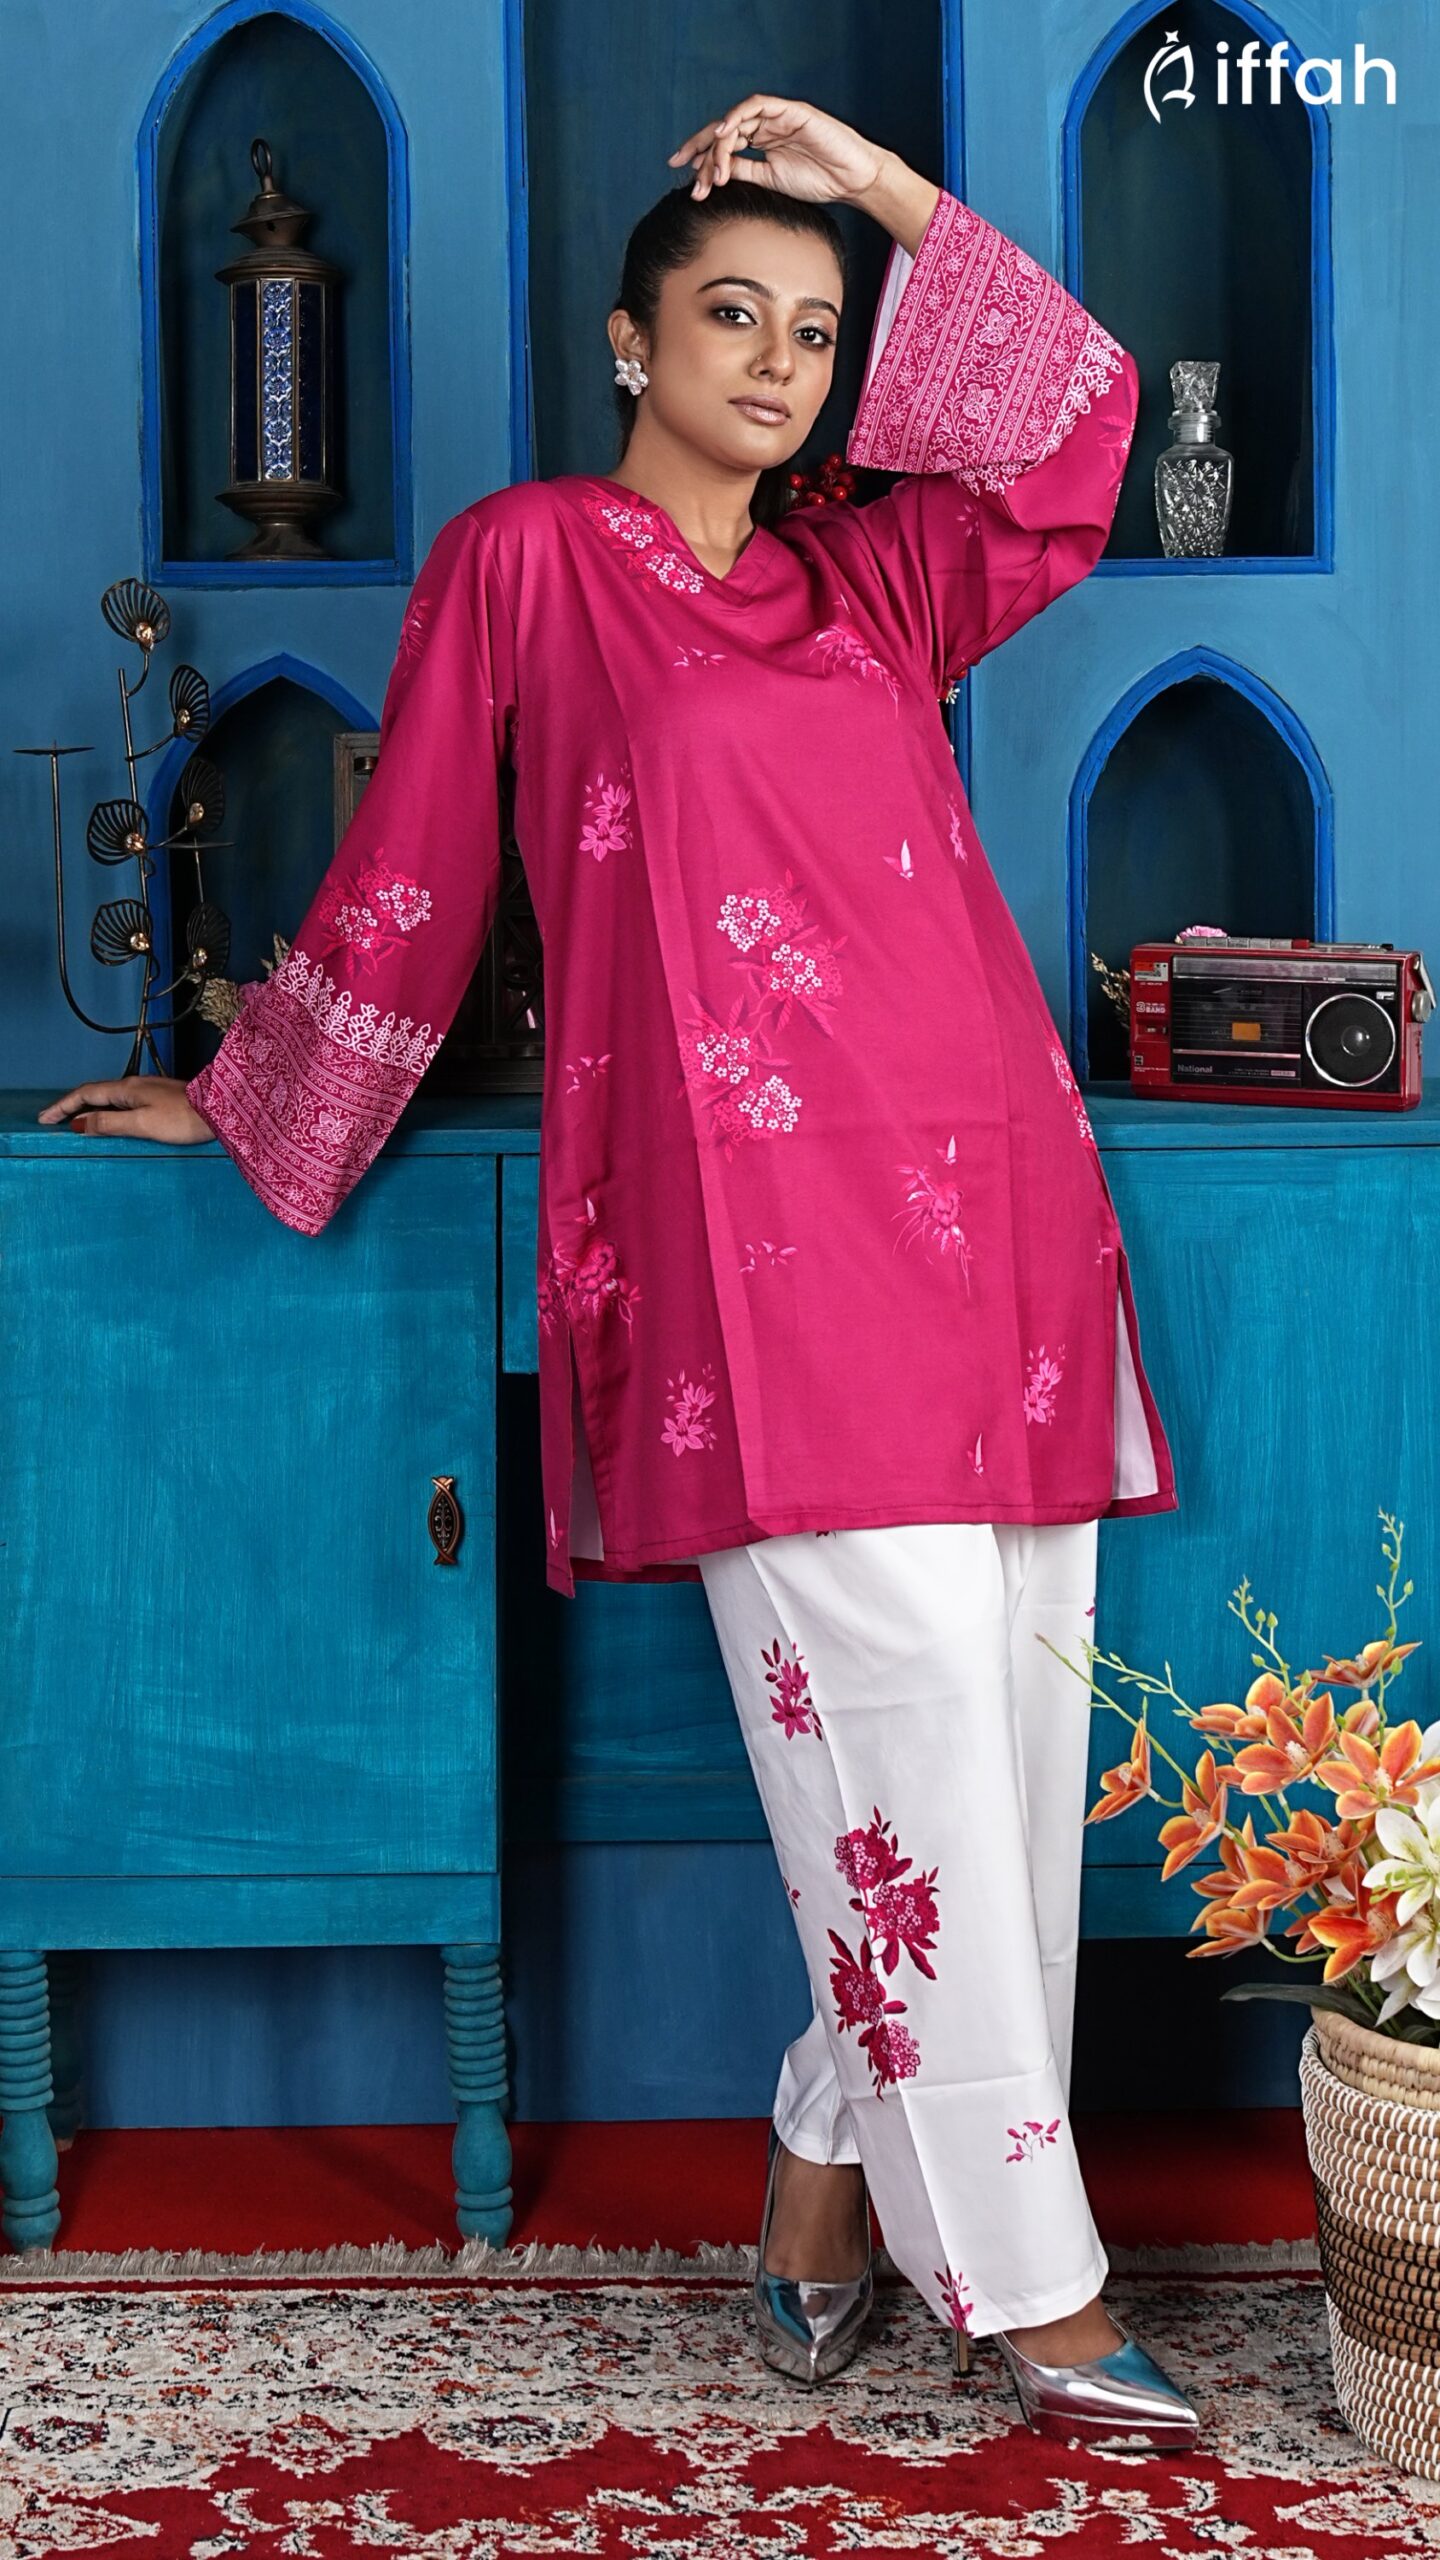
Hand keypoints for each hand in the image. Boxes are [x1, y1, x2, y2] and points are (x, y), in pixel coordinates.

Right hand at [37, 1076, 214, 1142]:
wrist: (220, 1111)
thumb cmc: (183, 1119)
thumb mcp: (141, 1124)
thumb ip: (109, 1123)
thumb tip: (79, 1123)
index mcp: (126, 1089)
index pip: (85, 1094)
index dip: (63, 1106)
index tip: (44, 1118)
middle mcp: (135, 1085)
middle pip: (95, 1093)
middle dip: (72, 1105)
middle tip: (54, 1119)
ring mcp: (149, 1090)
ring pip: (110, 1098)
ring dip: (90, 1108)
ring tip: (76, 1122)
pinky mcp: (161, 1099)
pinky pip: (124, 1103)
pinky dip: (109, 1111)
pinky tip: (111, 1121)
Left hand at [668, 96, 886, 206]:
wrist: (851, 180)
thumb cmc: (818, 181)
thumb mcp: (771, 181)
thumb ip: (745, 171)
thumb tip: (714, 174)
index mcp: (761, 142)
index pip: (724, 144)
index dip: (701, 154)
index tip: (682, 170)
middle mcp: (766, 126)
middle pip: (724, 130)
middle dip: (699, 146)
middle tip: (680, 164)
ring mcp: (777, 117)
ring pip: (737, 119)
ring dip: (718, 141)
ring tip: (707, 165)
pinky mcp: (790, 110)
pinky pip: (758, 106)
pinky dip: (738, 116)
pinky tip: (724, 134)